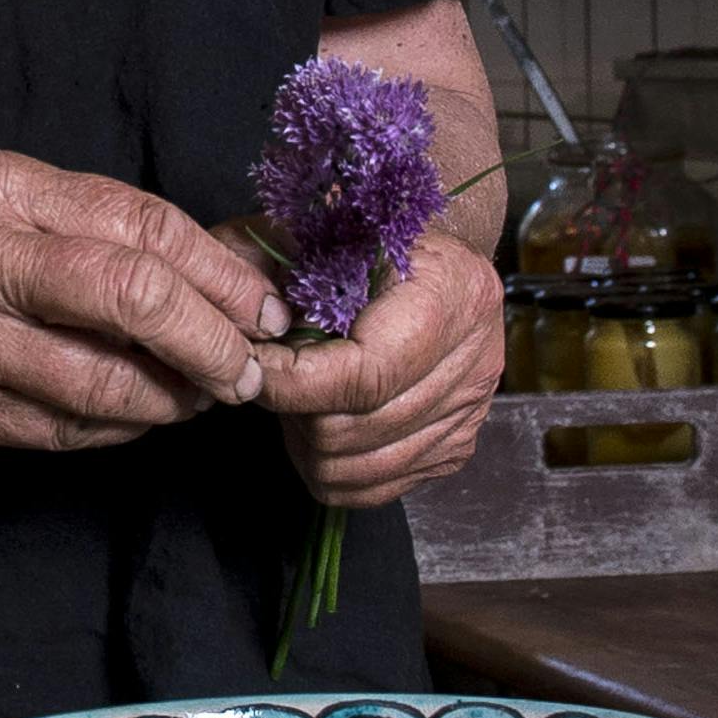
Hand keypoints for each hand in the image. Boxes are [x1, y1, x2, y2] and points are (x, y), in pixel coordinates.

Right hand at [0, 151, 290, 449]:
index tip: (267, 306)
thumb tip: (210, 265)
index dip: (223, 273)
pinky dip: (118, 427)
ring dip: (175, 398)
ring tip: (202, 396)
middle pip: (136, 294)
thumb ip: (79, 226)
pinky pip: (63, 427)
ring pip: (107, 379)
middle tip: (250, 366)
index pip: (143, 224)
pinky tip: (138, 417)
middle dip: (216, 339)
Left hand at [251, 229, 503, 506]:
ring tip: (296, 398)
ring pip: (359, 467)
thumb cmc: (371, 239)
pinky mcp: (456, 449)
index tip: (251, 367)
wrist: (430, 262)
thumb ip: (277, 268)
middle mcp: (475, 361)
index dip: (293, 383)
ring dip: (308, 442)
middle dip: (294, 411)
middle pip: (355, 429)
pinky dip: (332, 468)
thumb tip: (242, 329)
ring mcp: (470, 413)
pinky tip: (320, 423)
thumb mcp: (321, 229)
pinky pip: (376, 488)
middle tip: (273, 378)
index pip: (364, 375)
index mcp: (453, 295)